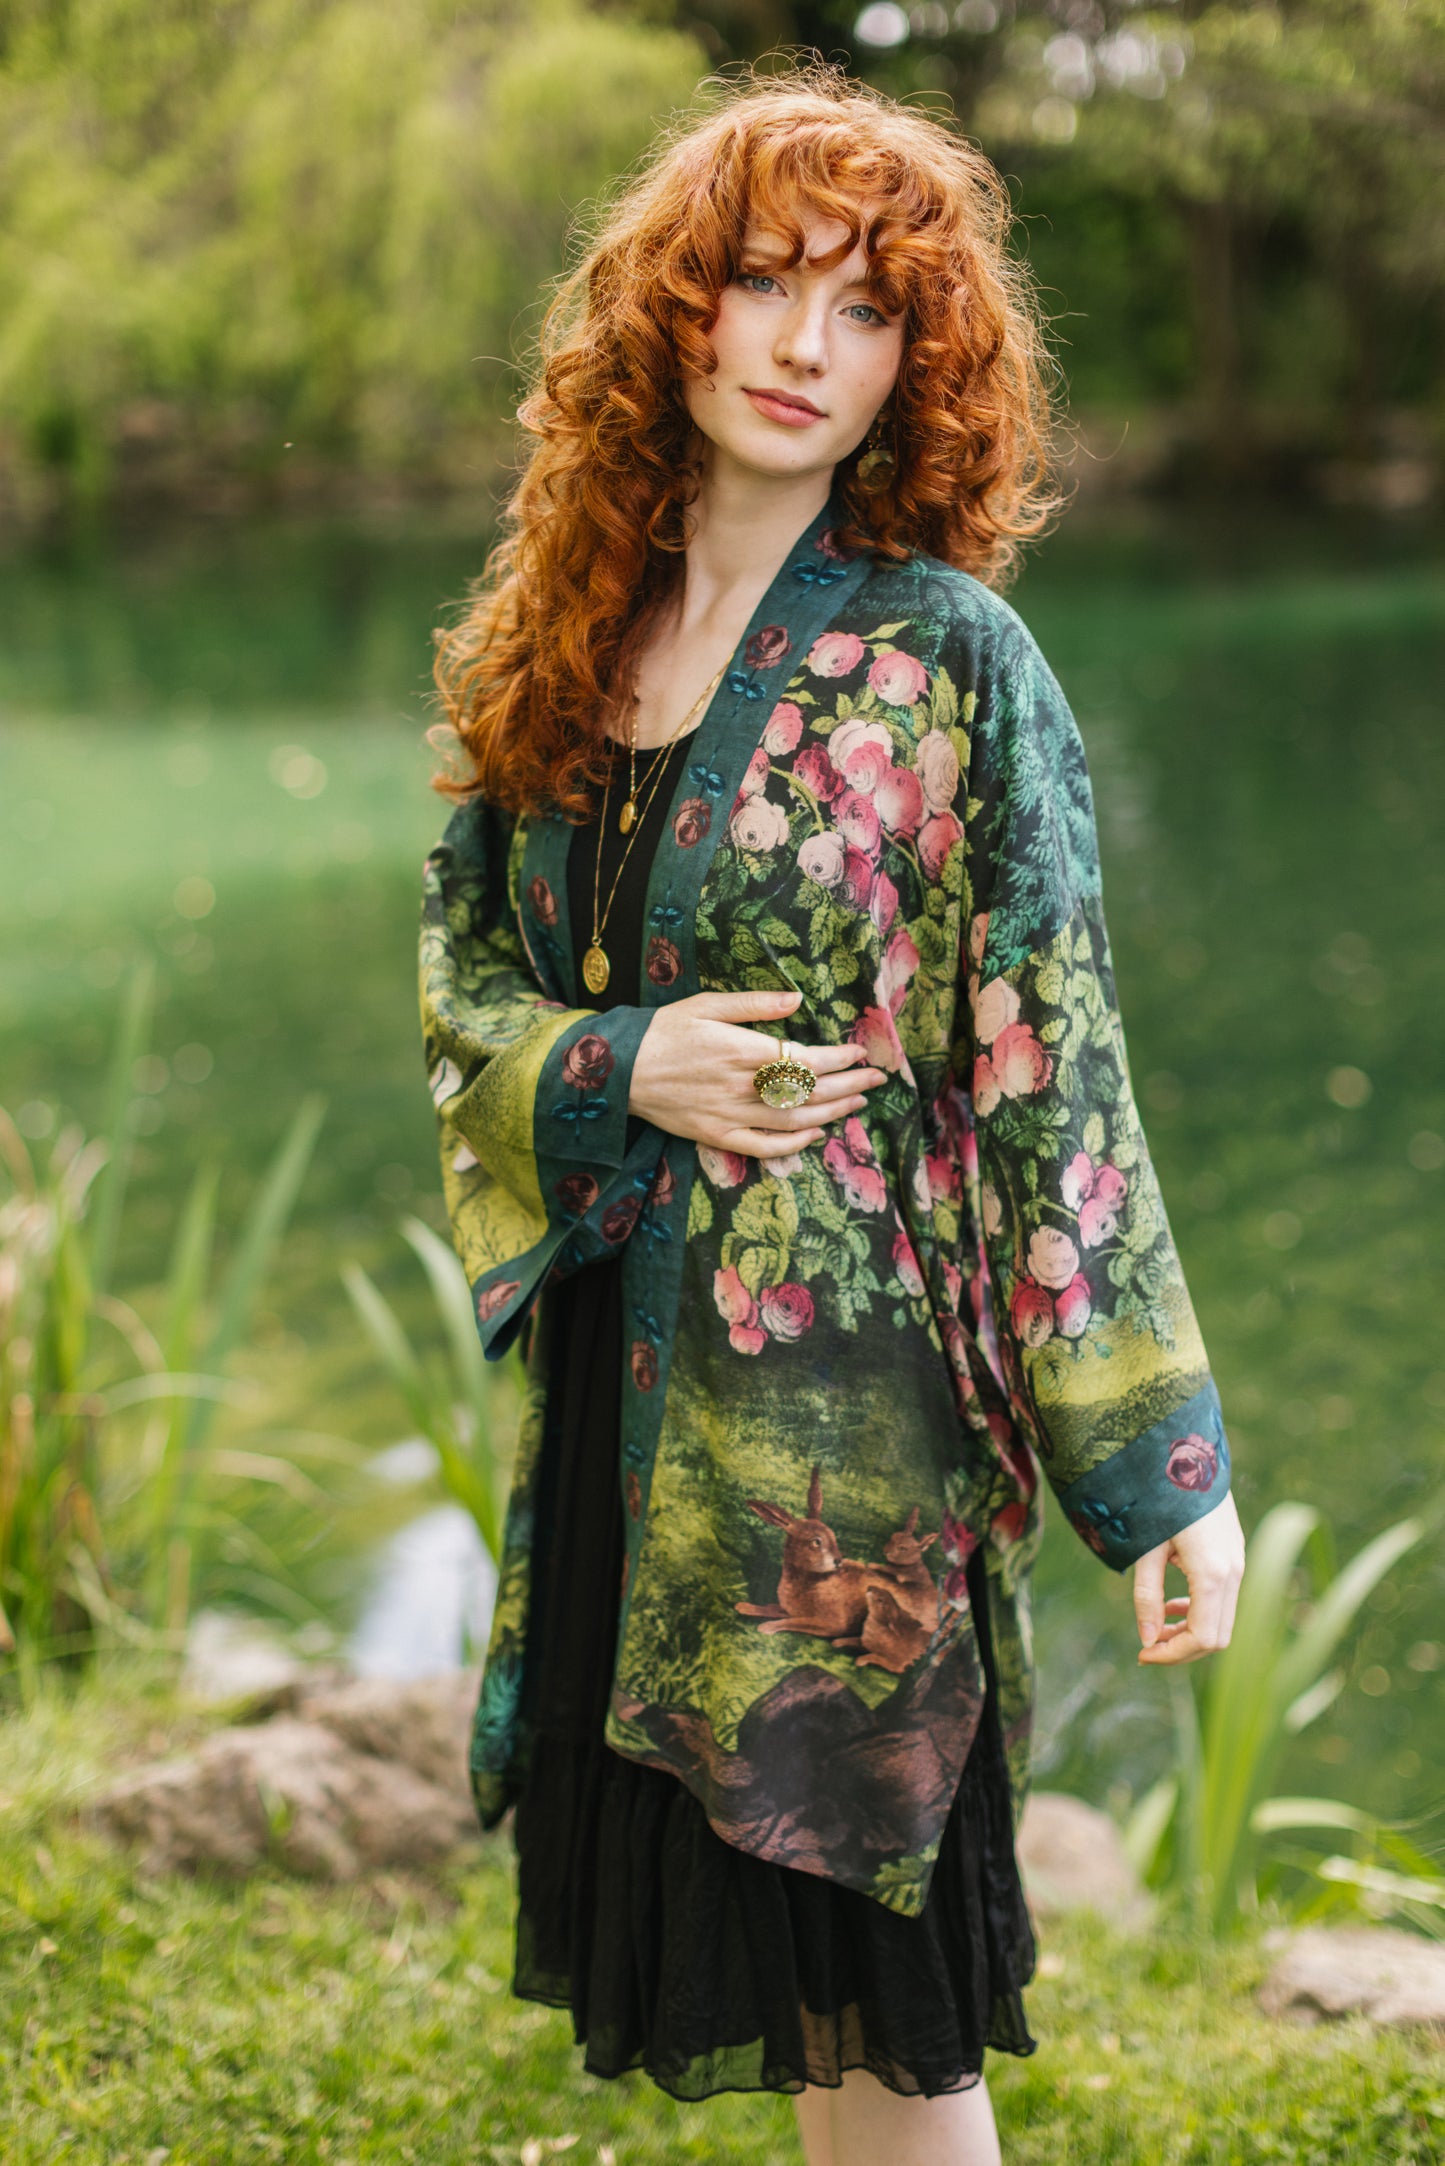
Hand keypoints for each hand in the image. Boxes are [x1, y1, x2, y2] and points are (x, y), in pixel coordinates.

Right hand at [628, 986, 886, 1159]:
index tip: (859, 1053)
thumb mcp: (707, 1004)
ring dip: (831, 1113)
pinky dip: (793, 1144)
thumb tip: (798, 999)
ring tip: (857, 1102)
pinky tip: (814, 1134)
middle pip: (808, 1092)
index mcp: (742, 1051)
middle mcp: (742, 1087)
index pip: (805, 1060)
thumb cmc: (663, 1030)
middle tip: (875, 1079)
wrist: (618, 1069)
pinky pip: (763, 1147)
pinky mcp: (716, 1135)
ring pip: (793, 1121)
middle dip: (848, 1085)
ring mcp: (730, 1115)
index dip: (838, 1059)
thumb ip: (756, 1003)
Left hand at [1133, 1490, 1245, 1664]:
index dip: (1173, 1654)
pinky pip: (1223, 1600)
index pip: (1202, 1638)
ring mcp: (1238, 1564)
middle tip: (1147, 1649)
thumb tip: (1147, 1641)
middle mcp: (1233, 1572)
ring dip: (1190, 1633)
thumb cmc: (1159, 1498)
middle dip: (1182, 1650)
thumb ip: (1147, 1597)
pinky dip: (1200, 1613)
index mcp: (1212, 1573)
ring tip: (1156, 1631)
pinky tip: (1173, 1606)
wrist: (1188, 1453)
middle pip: (1217, 1637)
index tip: (1143, 1655)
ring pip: (1223, 1621)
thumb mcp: (1145, 1548)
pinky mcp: (1234, 1556)